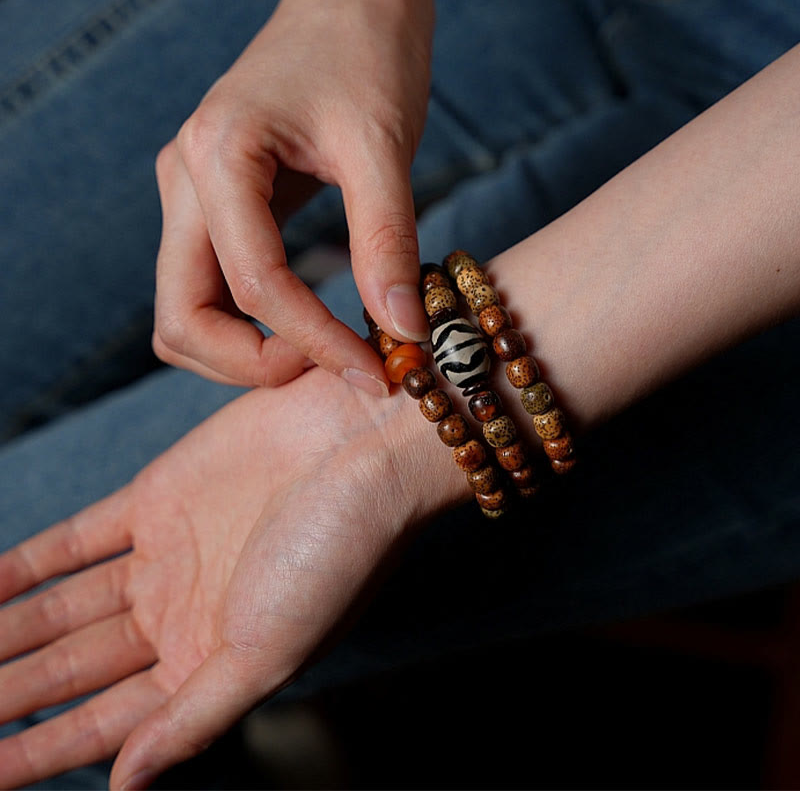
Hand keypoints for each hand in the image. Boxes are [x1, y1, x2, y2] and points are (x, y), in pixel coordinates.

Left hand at [0, 368, 466, 788]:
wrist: (366, 448)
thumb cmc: (339, 556)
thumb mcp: (271, 651)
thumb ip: (195, 716)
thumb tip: (127, 783)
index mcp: (214, 661)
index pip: (108, 724)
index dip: (40, 752)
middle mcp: (184, 613)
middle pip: (73, 669)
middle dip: (9, 695)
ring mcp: (167, 554)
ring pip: (63, 608)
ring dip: (7, 635)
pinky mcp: (156, 496)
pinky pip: (74, 540)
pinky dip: (25, 565)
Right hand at [152, 0, 433, 393]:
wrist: (347, 3)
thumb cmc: (364, 54)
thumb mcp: (383, 146)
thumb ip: (388, 241)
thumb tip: (403, 329)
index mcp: (218, 157)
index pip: (253, 286)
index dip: (315, 343)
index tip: (374, 370)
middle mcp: (185, 183)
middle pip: (182, 321)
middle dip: (254, 367)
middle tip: (333, 368)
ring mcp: (190, 200)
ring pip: (186, 316)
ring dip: (244, 356)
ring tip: (321, 353)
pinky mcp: (212, 211)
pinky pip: (209, 294)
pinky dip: (250, 328)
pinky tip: (308, 327)